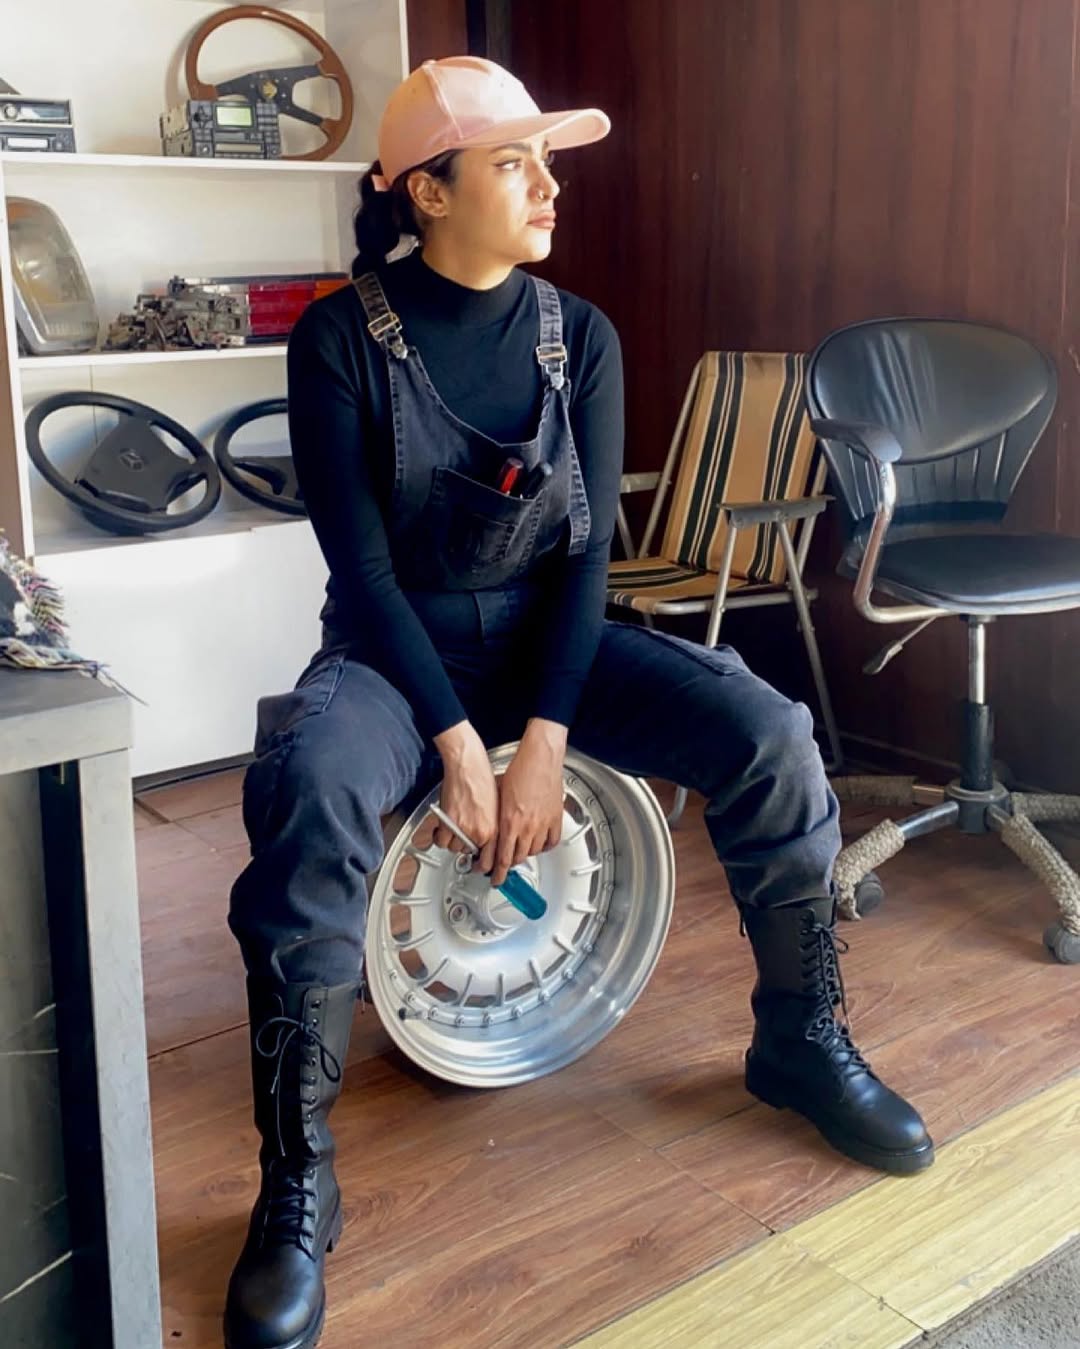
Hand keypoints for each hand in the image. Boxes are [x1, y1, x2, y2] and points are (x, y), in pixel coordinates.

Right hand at [432, 721, 498, 875]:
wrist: (468, 764)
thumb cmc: (482, 778)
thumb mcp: (497, 806)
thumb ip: (493, 826)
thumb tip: (488, 837)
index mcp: (496, 829)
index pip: (493, 860)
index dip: (487, 868)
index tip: (484, 870)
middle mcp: (481, 832)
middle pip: (470, 854)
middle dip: (467, 849)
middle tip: (464, 840)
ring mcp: (463, 829)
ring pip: (454, 848)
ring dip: (454, 840)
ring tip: (456, 826)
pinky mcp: (448, 823)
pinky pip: (440, 841)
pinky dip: (440, 837)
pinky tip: (443, 828)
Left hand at [491, 718, 567, 888]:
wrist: (540, 758)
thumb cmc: (519, 770)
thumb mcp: (498, 795)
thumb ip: (495, 816)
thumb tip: (490, 827)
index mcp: (509, 822)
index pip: (501, 858)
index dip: (497, 873)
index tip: (494, 879)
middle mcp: (526, 827)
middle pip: (516, 858)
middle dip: (507, 865)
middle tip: (503, 866)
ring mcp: (542, 824)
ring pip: (533, 852)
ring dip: (524, 855)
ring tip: (519, 851)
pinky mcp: (556, 819)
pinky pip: (551, 842)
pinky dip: (544, 847)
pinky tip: (539, 844)